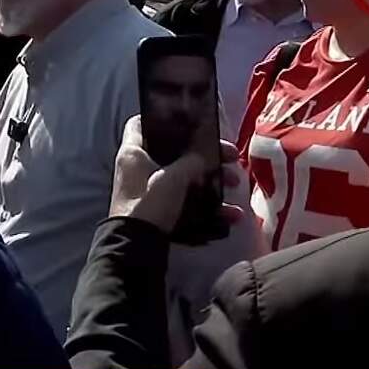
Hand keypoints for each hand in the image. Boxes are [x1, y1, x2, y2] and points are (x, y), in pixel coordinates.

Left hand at [109, 115, 246, 233]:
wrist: (137, 249)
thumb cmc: (150, 203)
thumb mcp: (173, 177)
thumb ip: (192, 161)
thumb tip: (204, 156)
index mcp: (133, 153)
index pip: (141, 123)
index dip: (163, 118)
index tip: (191, 121)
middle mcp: (139, 169)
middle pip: (175, 153)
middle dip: (206, 156)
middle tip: (231, 159)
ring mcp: (149, 192)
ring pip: (186, 179)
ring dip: (212, 181)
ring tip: (235, 184)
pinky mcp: (159, 213)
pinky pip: (187, 204)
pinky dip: (208, 208)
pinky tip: (231, 215)